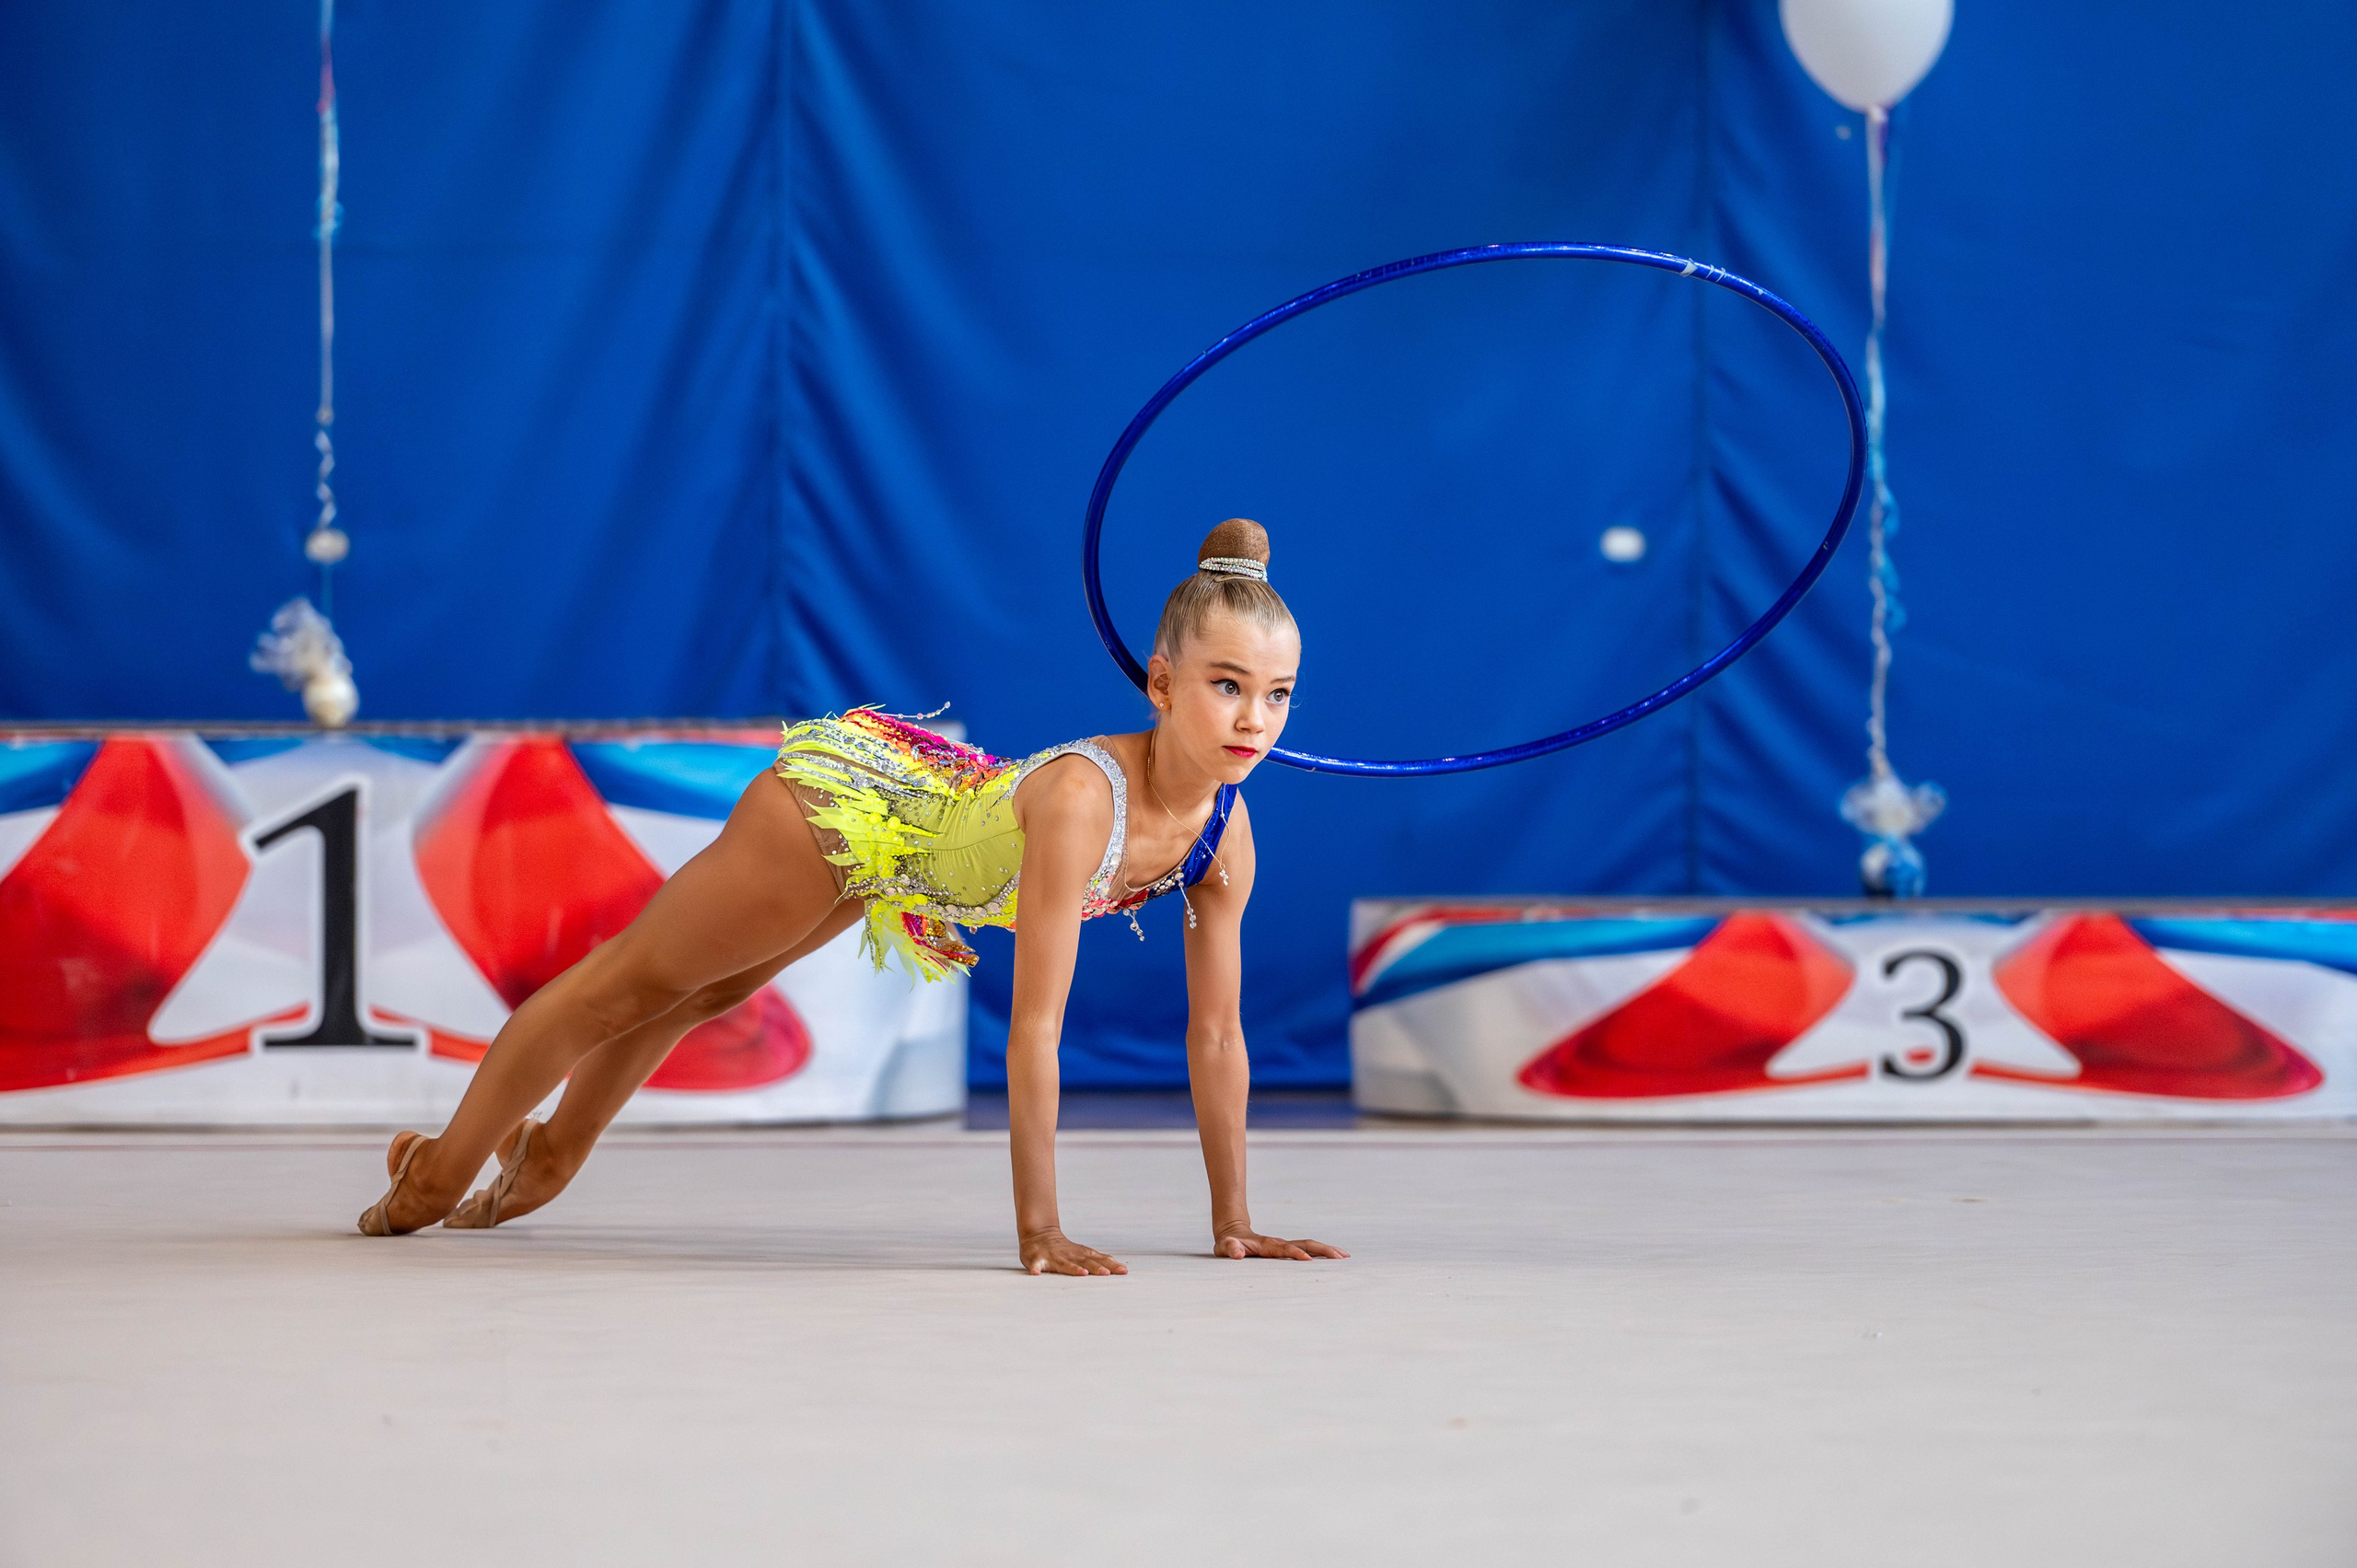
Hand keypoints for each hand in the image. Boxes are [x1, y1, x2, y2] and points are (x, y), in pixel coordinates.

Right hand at [1021, 1228, 1128, 1276]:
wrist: (1039, 1234)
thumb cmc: (1065, 1249)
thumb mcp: (1084, 1253)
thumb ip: (1101, 1260)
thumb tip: (1123, 1268)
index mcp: (1081, 1254)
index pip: (1099, 1260)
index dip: (1111, 1265)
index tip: (1123, 1271)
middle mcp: (1070, 1255)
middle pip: (1085, 1262)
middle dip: (1096, 1268)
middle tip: (1107, 1274)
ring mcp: (1054, 1257)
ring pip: (1064, 1264)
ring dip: (1073, 1268)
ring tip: (1082, 1273)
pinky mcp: (1037, 1259)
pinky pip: (1036, 1264)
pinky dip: (1036, 1268)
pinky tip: (1036, 1274)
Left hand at [1214, 1225, 1348, 1260]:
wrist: (1233, 1232)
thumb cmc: (1229, 1244)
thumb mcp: (1225, 1247)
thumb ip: (1230, 1248)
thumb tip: (1237, 1254)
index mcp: (1268, 1245)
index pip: (1286, 1249)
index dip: (1296, 1254)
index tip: (1309, 1261)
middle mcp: (1280, 1244)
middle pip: (1306, 1244)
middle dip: (1323, 1250)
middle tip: (1341, 1258)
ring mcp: (1285, 1246)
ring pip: (1310, 1245)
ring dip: (1327, 1250)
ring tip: (1345, 1257)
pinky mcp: (1287, 1249)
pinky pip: (1308, 1249)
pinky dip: (1322, 1253)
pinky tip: (1334, 1258)